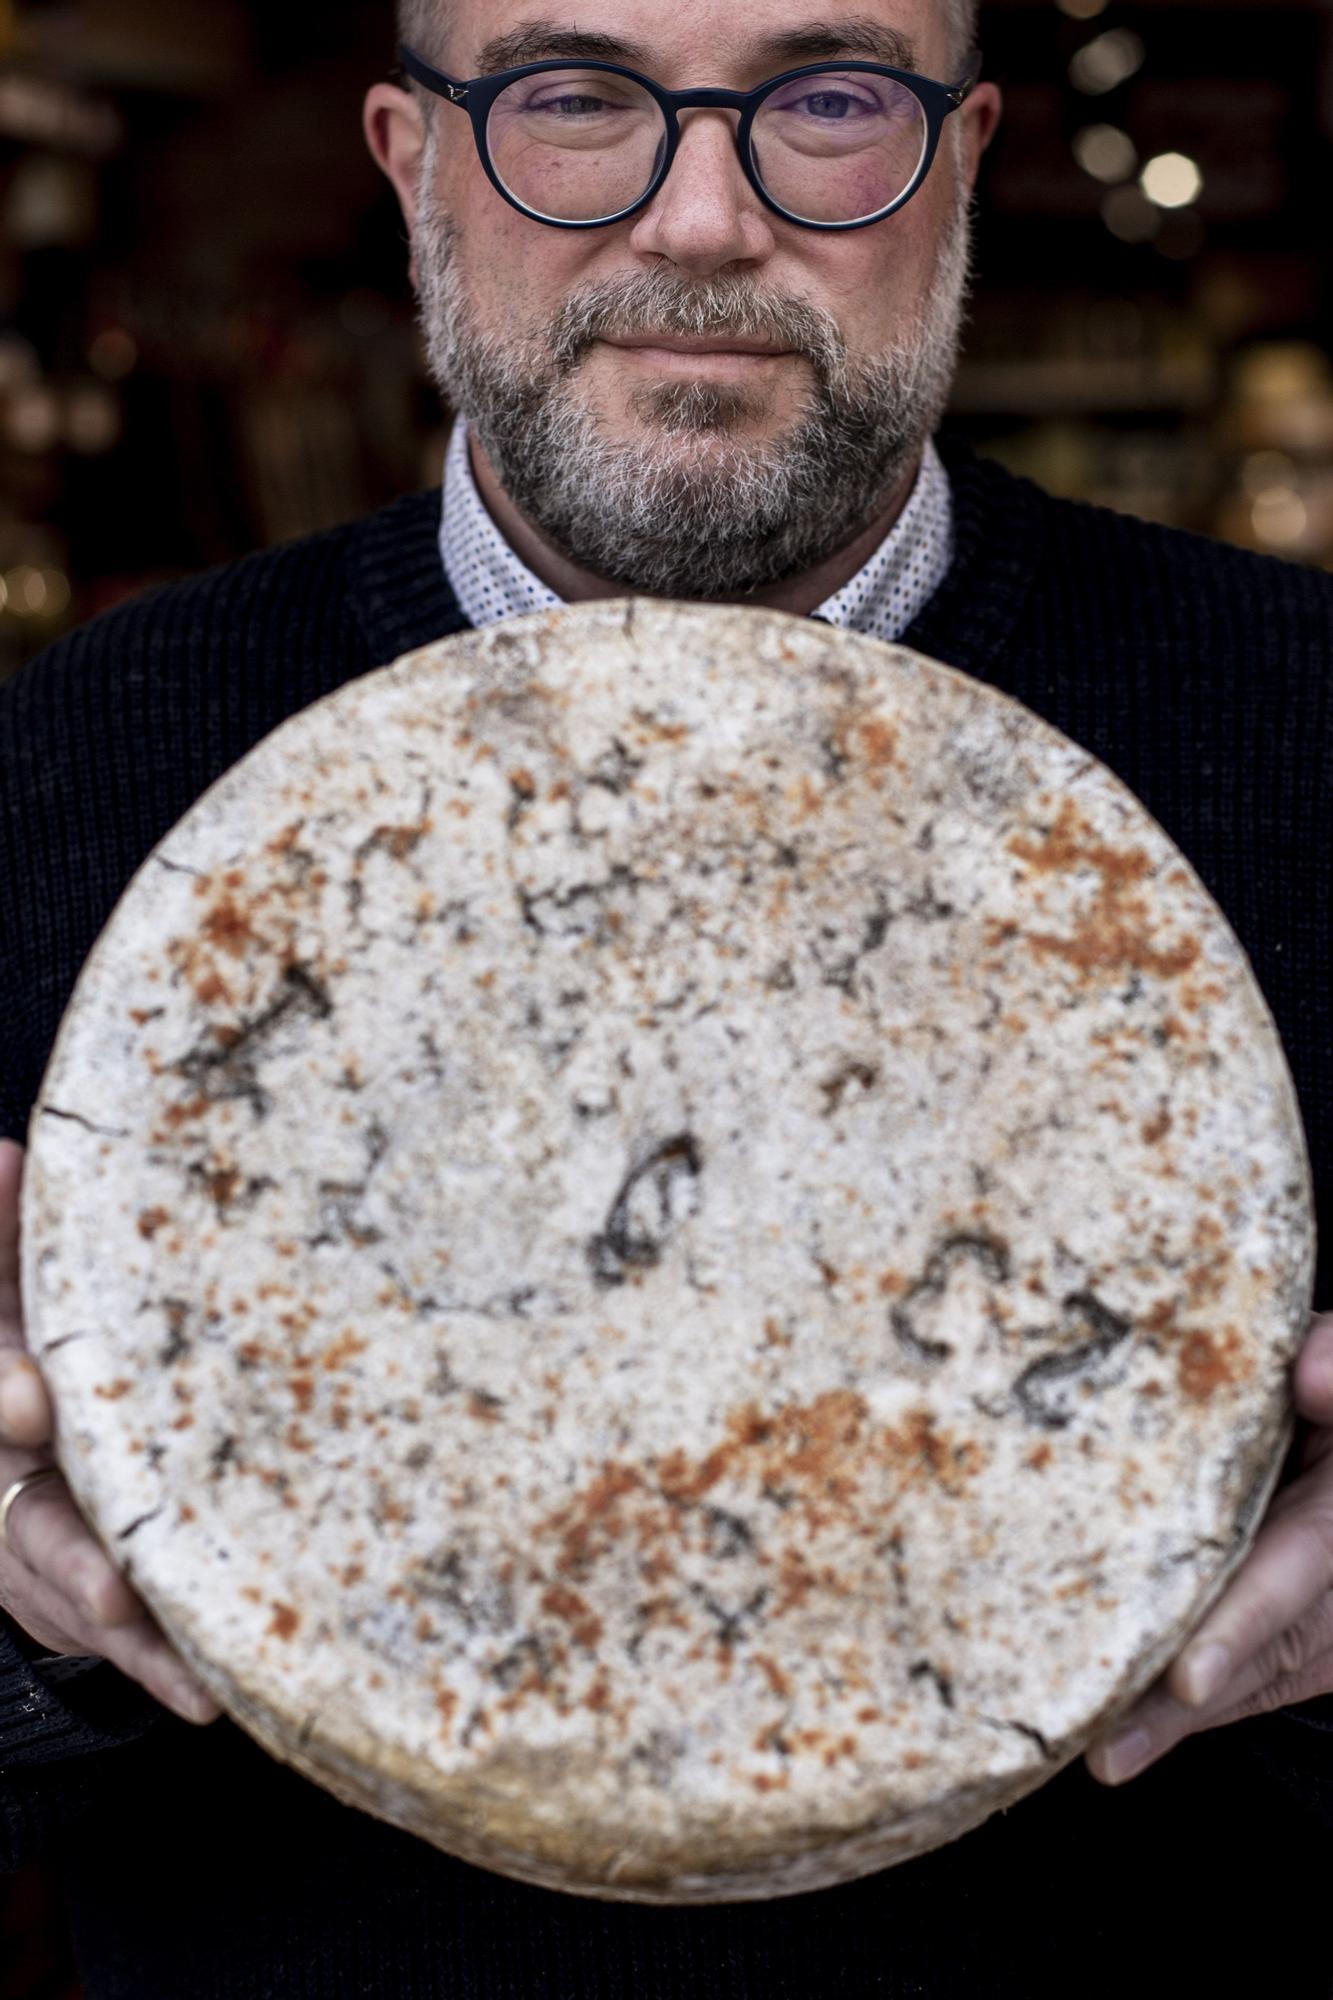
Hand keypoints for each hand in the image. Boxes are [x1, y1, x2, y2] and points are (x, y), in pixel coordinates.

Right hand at [0, 1139, 220, 1725]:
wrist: (24, 1416)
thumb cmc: (34, 1331)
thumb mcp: (15, 1277)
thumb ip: (7, 1228)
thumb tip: (5, 1153)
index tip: (34, 1396)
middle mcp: (4, 1490)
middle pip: (25, 1527)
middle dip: (68, 1556)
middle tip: (117, 1589)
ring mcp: (42, 1558)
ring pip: (77, 1600)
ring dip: (124, 1635)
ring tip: (177, 1662)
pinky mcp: (86, 1604)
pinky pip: (129, 1643)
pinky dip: (164, 1671)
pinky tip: (211, 1699)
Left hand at [1086, 1310, 1332, 1785]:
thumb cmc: (1330, 1394)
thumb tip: (1307, 1376)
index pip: (1295, 1571)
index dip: (1242, 1627)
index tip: (1188, 1679)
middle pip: (1259, 1654)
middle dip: (1185, 1706)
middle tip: (1109, 1745)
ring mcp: (1320, 1632)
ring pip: (1243, 1684)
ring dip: (1171, 1725)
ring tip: (1101, 1754)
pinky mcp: (1293, 1652)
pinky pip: (1237, 1687)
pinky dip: (1177, 1718)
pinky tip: (1118, 1745)